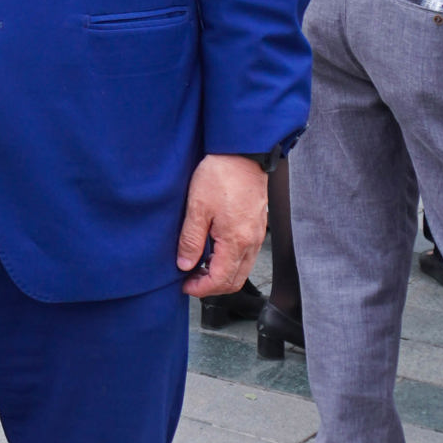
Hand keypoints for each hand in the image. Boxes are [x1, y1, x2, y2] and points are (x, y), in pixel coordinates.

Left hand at [177, 154, 268, 296]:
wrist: (243, 153)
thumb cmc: (221, 176)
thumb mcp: (197, 207)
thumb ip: (191, 240)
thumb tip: (185, 265)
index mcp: (236, 241)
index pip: (221, 280)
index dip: (200, 289)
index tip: (184, 285)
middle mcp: (251, 242)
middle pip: (234, 281)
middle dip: (211, 286)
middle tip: (190, 279)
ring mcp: (257, 235)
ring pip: (242, 269)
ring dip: (221, 274)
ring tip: (199, 265)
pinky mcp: (257, 226)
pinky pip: (246, 255)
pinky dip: (230, 261)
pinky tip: (213, 250)